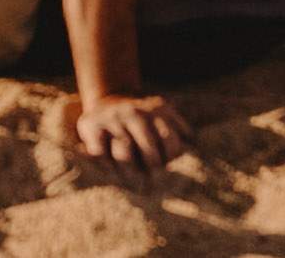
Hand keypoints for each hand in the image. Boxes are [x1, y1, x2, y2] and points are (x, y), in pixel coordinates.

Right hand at [69, 90, 184, 177]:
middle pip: (149, 149)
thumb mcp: (163, 114)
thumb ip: (179, 127)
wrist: (107, 98)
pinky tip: (112, 171)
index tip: (168, 167)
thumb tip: (194, 144)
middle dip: (152, 171)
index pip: (170, 139)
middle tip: (153, 184)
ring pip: (124, 154)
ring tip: (135, 185)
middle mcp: (134, 112)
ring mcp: (112, 118)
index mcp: (156, 110)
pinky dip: (107, 167)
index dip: (171, 158)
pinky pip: (100, 153)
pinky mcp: (90, 125)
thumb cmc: (142, 119)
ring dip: (130, 174)